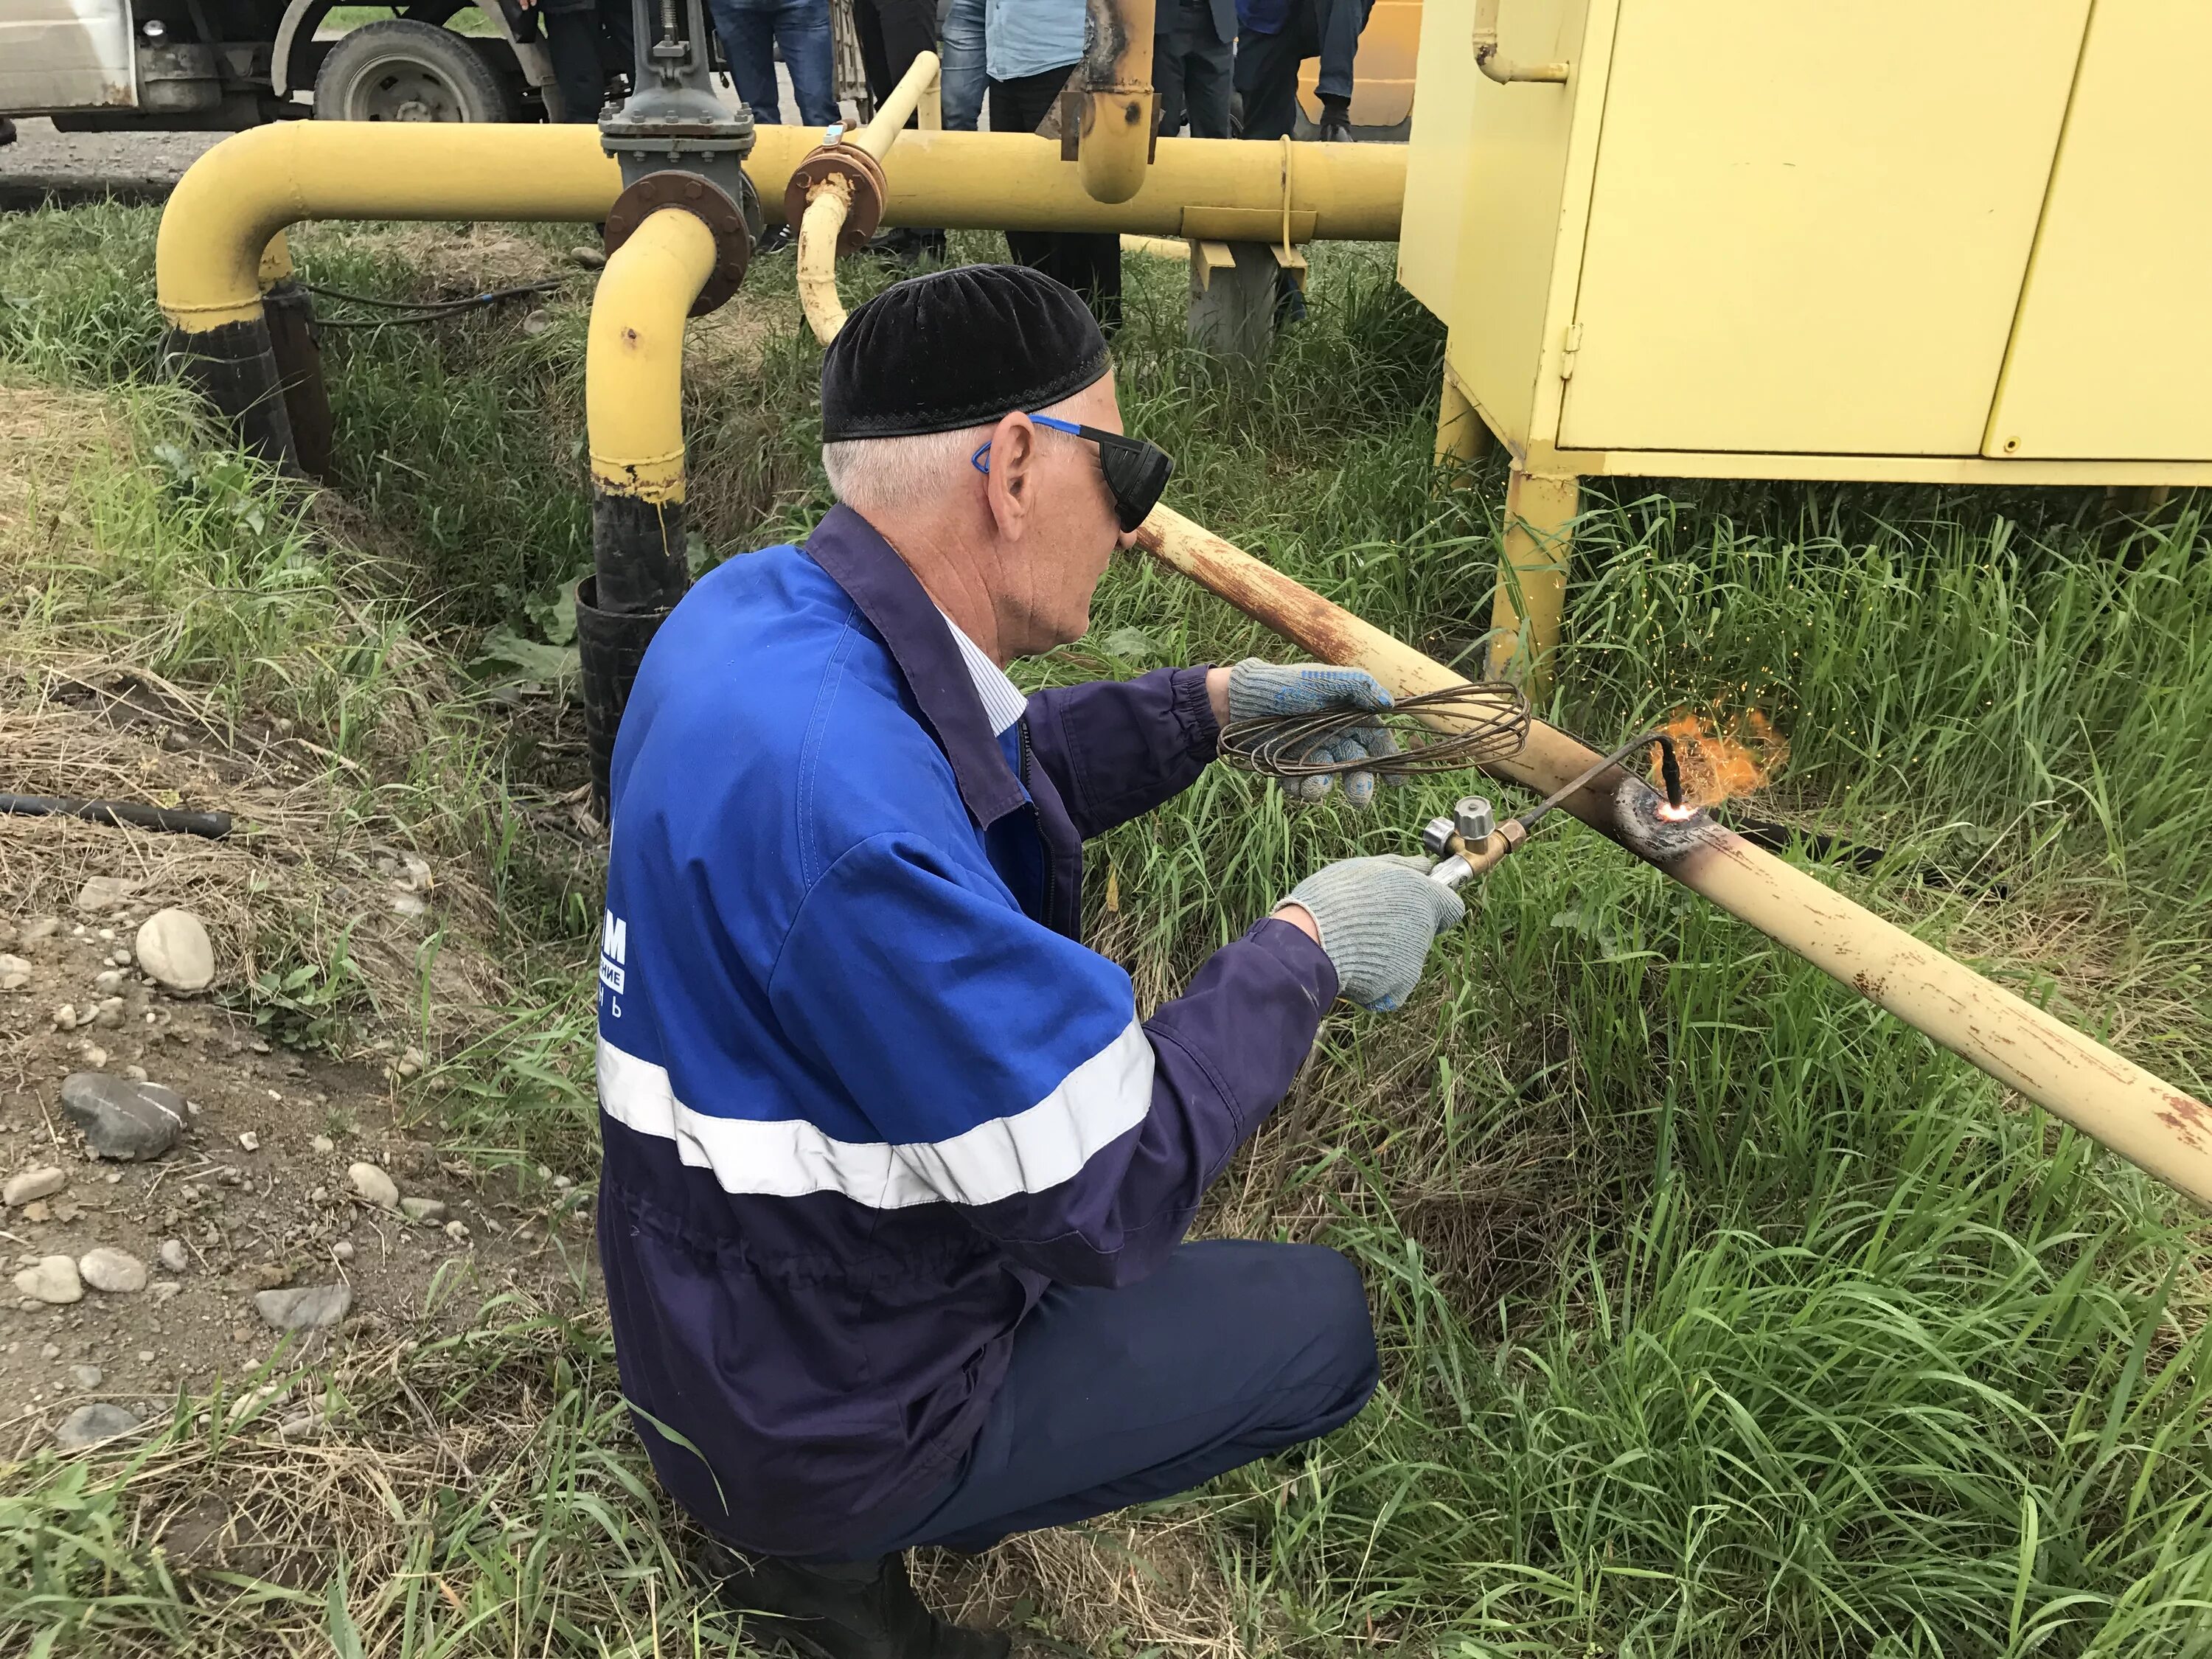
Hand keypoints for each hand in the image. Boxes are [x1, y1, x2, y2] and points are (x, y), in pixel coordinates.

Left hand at [1225, 659, 1399, 806]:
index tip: (1396, 780)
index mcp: (1346, 716)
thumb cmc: (1284, 685)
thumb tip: (1389, 703)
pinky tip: (1292, 785)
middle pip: (1356, 767)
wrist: (1239, 701)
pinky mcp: (1288, 767)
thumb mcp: (1323, 679)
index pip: (1376, 740)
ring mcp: (1310, 753)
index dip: (1388, 759)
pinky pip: (1300, 786)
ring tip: (1314, 788)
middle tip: (1359, 798)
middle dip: (1360, 785)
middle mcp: (1332, 737)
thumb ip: (1357, 686)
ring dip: (1324, 788)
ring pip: (1327, 780)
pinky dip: (1298, 789)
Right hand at [1279, 854, 1464, 1011]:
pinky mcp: (1398, 988)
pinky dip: (1376, 977)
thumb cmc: (1334, 897)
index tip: (1411, 903)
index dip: (1432, 904)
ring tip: (1353, 941)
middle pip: (1423, 930)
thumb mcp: (1365, 867)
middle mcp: (1424, 929)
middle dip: (1402, 926)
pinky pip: (1391, 982)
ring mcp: (1412, 961)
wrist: (1311, 940)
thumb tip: (1425, 866)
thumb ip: (1403, 866)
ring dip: (1387, 951)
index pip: (1451, 907)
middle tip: (1367, 921)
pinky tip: (1353, 964)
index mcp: (1423, 897)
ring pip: (1405, 956)